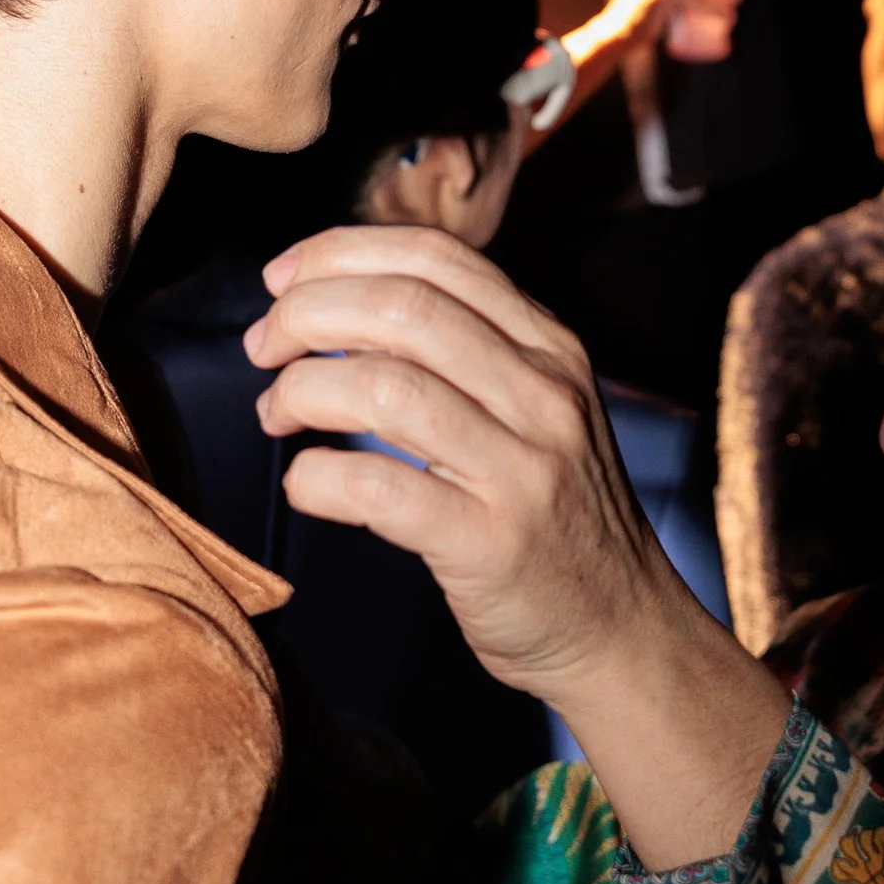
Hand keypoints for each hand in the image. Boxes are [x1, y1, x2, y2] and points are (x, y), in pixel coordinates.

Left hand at [243, 229, 790, 866]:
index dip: (340, 254)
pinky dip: (316, 477)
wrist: (620, 629)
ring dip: (300, 390)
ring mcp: (522, 469)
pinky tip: (305, 484)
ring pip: (382, 386)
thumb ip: (465, 351)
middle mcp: (544, 395)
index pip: (435, 258)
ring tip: (276, 415)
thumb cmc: (553, 516)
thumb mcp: (535, 409)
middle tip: (263, 348)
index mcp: (551, 347)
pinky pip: (376, 488)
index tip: (281, 281)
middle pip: (402, 308)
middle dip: (305, 314)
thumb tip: (337, 301)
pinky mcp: (491, 544)